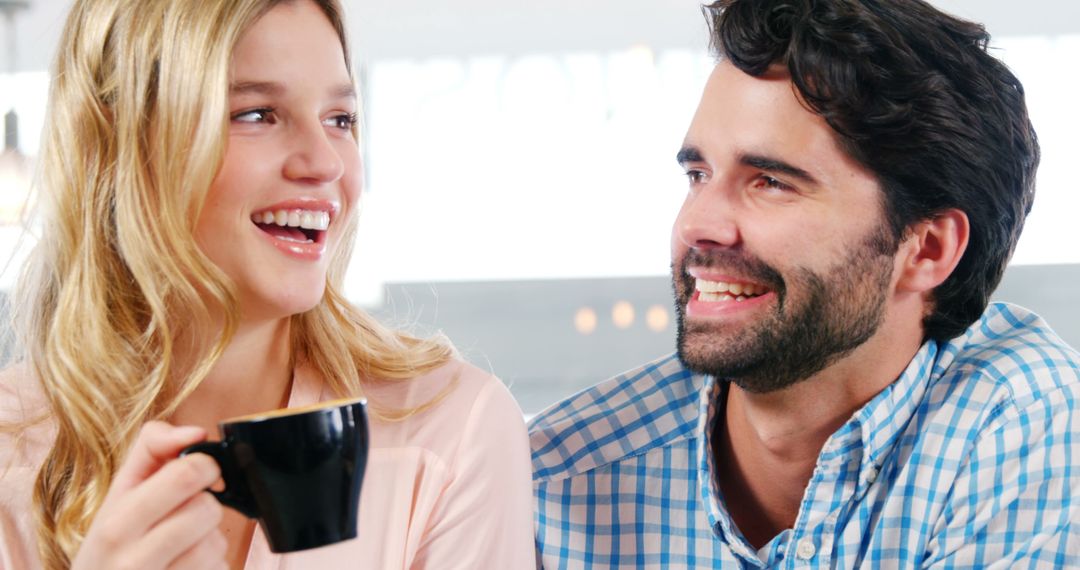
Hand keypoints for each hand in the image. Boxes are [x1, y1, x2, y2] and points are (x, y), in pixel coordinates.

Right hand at [71, 421, 227, 569]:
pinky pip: (221, 569)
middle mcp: (132, 560)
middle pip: (207, 508)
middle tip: (187, 511)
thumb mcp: (120, 492)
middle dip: (206, 504)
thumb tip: (196, 432)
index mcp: (116, 522)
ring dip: (209, 539)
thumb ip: (153, 448)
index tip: (198, 471)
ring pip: (217, 543)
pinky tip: (185, 566)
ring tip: (182, 544)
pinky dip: (212, 565)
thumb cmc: (114, 541)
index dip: (204, 465)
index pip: (186, 474)